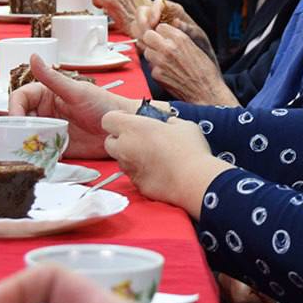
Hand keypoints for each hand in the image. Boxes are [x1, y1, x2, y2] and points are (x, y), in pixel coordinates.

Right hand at [8, 54, 138, 157]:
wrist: (120, 128)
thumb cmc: (102, 104)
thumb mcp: (76, 91)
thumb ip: (52, 78)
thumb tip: (33, 57)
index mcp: (45, 95)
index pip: (20, 99)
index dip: (14, 109)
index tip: (16, 120)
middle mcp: (45, 113)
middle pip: (21, 120)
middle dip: (17, 129)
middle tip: (18, 139)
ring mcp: (51, 131)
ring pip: (28, 137)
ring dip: (25, 144)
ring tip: (26, 151)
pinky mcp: (57, 148)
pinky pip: (42, 153)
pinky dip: (37, 156)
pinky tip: (37, 159)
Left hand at [101, 111, 232, 215]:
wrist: (194, 181)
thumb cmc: (190, 151)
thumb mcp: (182, 125)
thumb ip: (167, 121)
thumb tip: (166, 123)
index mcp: (134, 129)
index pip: (108, 119)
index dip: (118, 118)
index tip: (129, 119)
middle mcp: (126, 148)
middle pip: (109, 142)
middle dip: (120, 139)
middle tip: (139, 138)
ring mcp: (130, 169)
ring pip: (121, 160)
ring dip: (130, 156)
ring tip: (152, 155)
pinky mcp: (137, 185)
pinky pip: (133, 175)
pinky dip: (141, 171)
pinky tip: (159, 170)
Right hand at [135, 0, 211, 53]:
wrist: (196, 53)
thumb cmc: (198, 41)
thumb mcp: (196, 35)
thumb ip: (187, 28)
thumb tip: (177, 22)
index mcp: (173, 10)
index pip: (157, 3)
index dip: (153, 11)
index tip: (153, 23)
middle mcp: (161, 15)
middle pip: (142, 11)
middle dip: (142, 23)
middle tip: (146, 35)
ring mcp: (153, 25)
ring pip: (137, 23)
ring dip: (138, 32)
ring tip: (146, 43)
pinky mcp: (149, 36)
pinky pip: (137, 35)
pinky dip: (139, 40)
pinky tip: (145, 48)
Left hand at [141, 24, 237, 106]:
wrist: (206, 92)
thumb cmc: (205, 71)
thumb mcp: (196, 47)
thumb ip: (181, 36)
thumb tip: (172, 26)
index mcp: (180, 38)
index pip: (160, 27)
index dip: (163, 33)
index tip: (167, 39)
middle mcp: (168, 48)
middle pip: (148, 36)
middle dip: (153, 41)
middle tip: (160, 48)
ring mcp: (160, 62)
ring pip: (147, 52)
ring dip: (153, 55)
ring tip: (166, 62)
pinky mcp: (157, 74)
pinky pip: (151, 67)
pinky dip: (157, 69)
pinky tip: (168, 73)